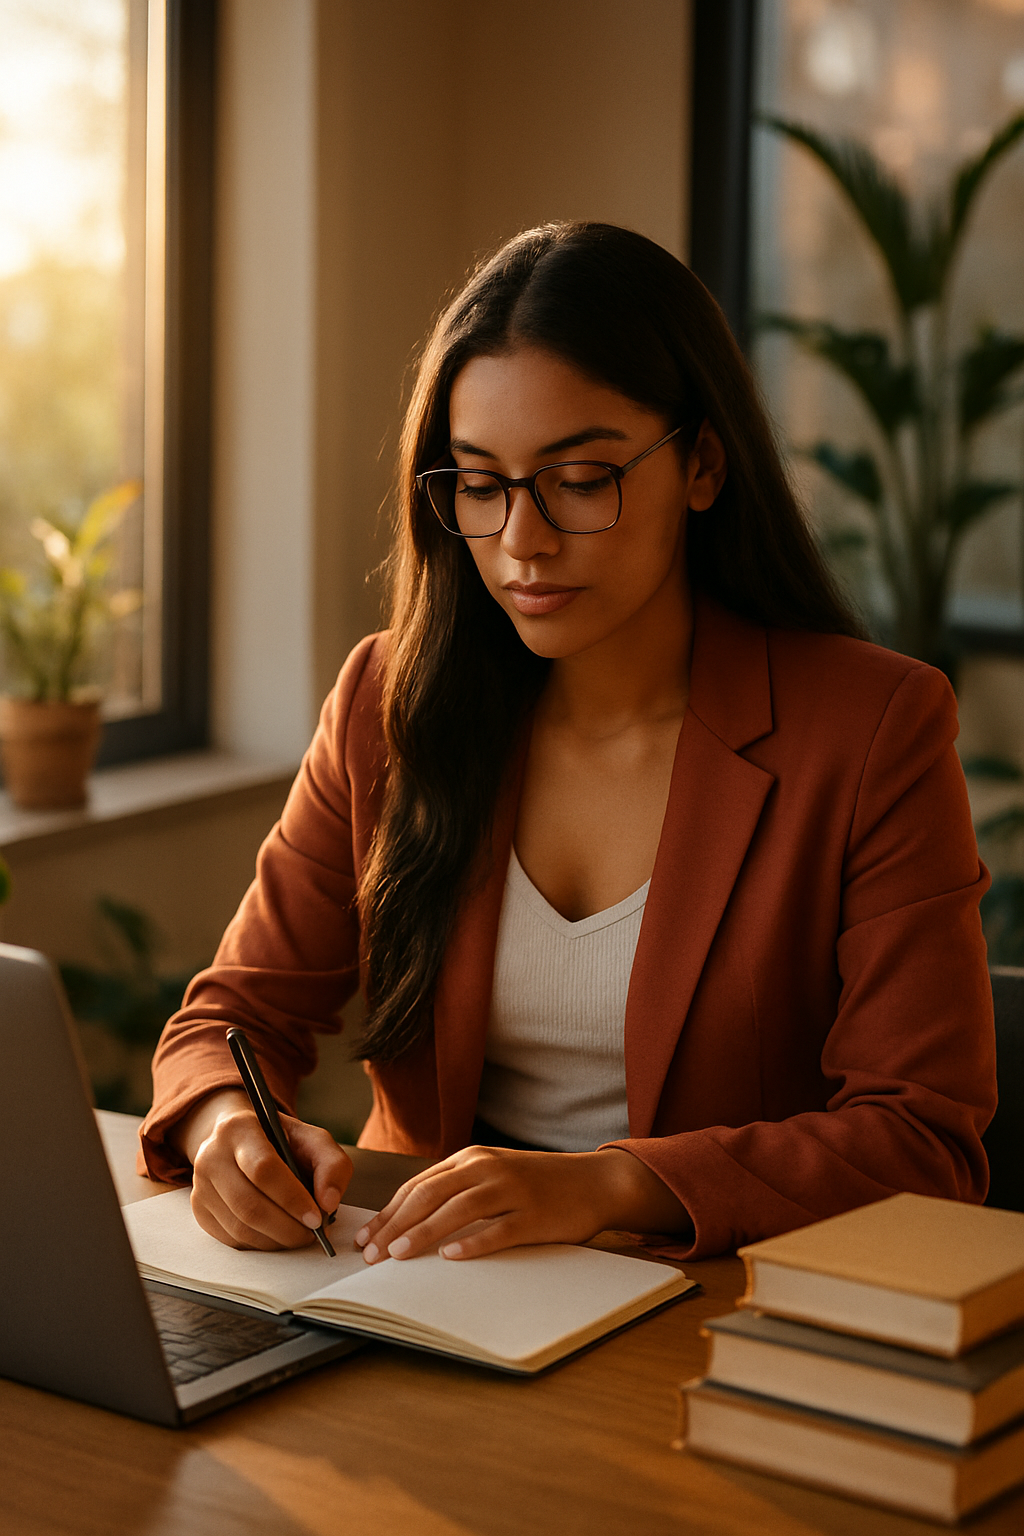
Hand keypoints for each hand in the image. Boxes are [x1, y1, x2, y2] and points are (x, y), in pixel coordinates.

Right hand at [175, 1089, 353, 1249]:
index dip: (291, 1198)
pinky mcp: (200, 1209)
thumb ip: (332, 1165)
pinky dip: (260, 1244)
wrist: (241, 1139)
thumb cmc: (280, 1140)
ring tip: (299, 1235)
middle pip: (249, 1204)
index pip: (263, 1169)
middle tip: (311, 1234)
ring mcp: (200, 1184)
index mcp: (239, 1128)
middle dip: (286, 1227)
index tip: (316, 1218)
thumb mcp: (313, 1140)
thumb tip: (328, 1203)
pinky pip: (231, 1238)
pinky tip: (277, 1235)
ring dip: (275, 1240)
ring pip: (239, 1227)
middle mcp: (212, 1155)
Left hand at [354, 1144, 685, 1262]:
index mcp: (472, 1158)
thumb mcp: (493, 1174)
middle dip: (396, 1225)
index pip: (419, 1185)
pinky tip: (452, 1256)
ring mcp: (512, 1190)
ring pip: (458, 1210)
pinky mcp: (534, 1215)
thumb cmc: (538, 1184)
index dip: (389, 1212)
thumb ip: (457, 1187)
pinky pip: (498, 1230)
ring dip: (424, 1233)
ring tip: (399, 1256)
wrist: (594, 1181)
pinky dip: (473, 1243)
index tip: (367, 1238)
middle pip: (430, 1195)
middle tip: (372, 1254)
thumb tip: (409, 1218)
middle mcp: (487, 1168)